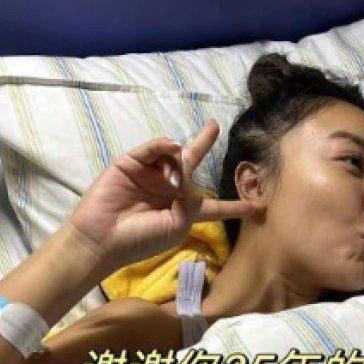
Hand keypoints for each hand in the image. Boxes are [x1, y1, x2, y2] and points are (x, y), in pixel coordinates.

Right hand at [66, 119, 255, 271]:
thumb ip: (192, 199)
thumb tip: (187, 170)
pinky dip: (163, 146)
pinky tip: (172, 147)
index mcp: (185, 210)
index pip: (215, 206)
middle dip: (203, 144)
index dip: (235, 206)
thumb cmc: (143, 238)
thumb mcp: (179, 224)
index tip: (257, 205)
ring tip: (173, 182)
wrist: (105, 238)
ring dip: (179, 163)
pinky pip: (152, 149)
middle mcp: (169, 189)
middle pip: (191, 163)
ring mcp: (149, 174)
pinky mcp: (131, 163)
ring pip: (173, 155)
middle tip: (214, 126)